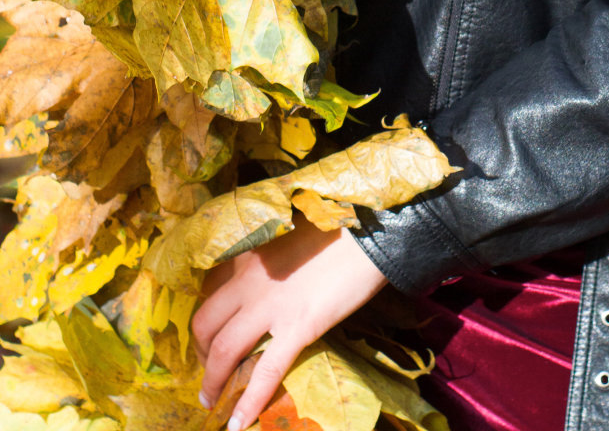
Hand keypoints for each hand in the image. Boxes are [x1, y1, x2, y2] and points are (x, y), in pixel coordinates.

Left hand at [192, 211, 387, 430]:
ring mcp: (271, 305)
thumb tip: (266, 286)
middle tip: (210, 373)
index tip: (209, 339)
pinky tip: (239, 422)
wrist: (370, 234)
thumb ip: (269, 263)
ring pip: (224, 350)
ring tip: (211, 402)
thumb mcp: (289, 238)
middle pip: (205, 323)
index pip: (208, 291)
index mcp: (249, 255)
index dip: (205, 321)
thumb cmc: (336, 232)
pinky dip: (249, 401)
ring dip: (213, 381)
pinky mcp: (298, 327)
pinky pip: (266, 371)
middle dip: (201, 354)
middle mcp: (250, 280)